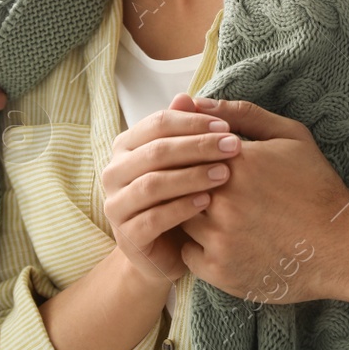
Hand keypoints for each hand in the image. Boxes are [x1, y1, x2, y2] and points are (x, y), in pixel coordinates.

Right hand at [102, 93, 241, 286]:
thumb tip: (185, 97)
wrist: (167, 252)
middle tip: (233, 147)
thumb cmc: (179, 198)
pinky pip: (154, 218)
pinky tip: (207, 202)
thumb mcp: (184, 162)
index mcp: (126, 147)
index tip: (227, 127)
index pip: (157, 123)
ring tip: (224, 174)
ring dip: (192, 176)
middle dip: (198, 146)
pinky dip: (182, 207)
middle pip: (156, 151)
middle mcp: (114, 173)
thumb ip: (183, 131)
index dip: (193, 123)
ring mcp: (116, 206)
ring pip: (153, 184)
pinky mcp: (126, 237)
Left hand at [179, 97, 348, 302]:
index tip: (208, 165)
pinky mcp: (220, 269)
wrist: (341, 246)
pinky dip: (200, 247)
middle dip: (190, 185)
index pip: (185, 149)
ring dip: (191, 215)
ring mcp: (219, 237)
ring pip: (180, 218)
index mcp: (236, 161)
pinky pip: (187, 253)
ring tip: (221, 215)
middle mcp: (222, 199)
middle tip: (216, 192)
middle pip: (178, 184)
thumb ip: (241, 114)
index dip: (192, 156)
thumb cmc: (316, 187)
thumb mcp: (289, 137)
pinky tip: (225, 240)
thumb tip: (195, 102)